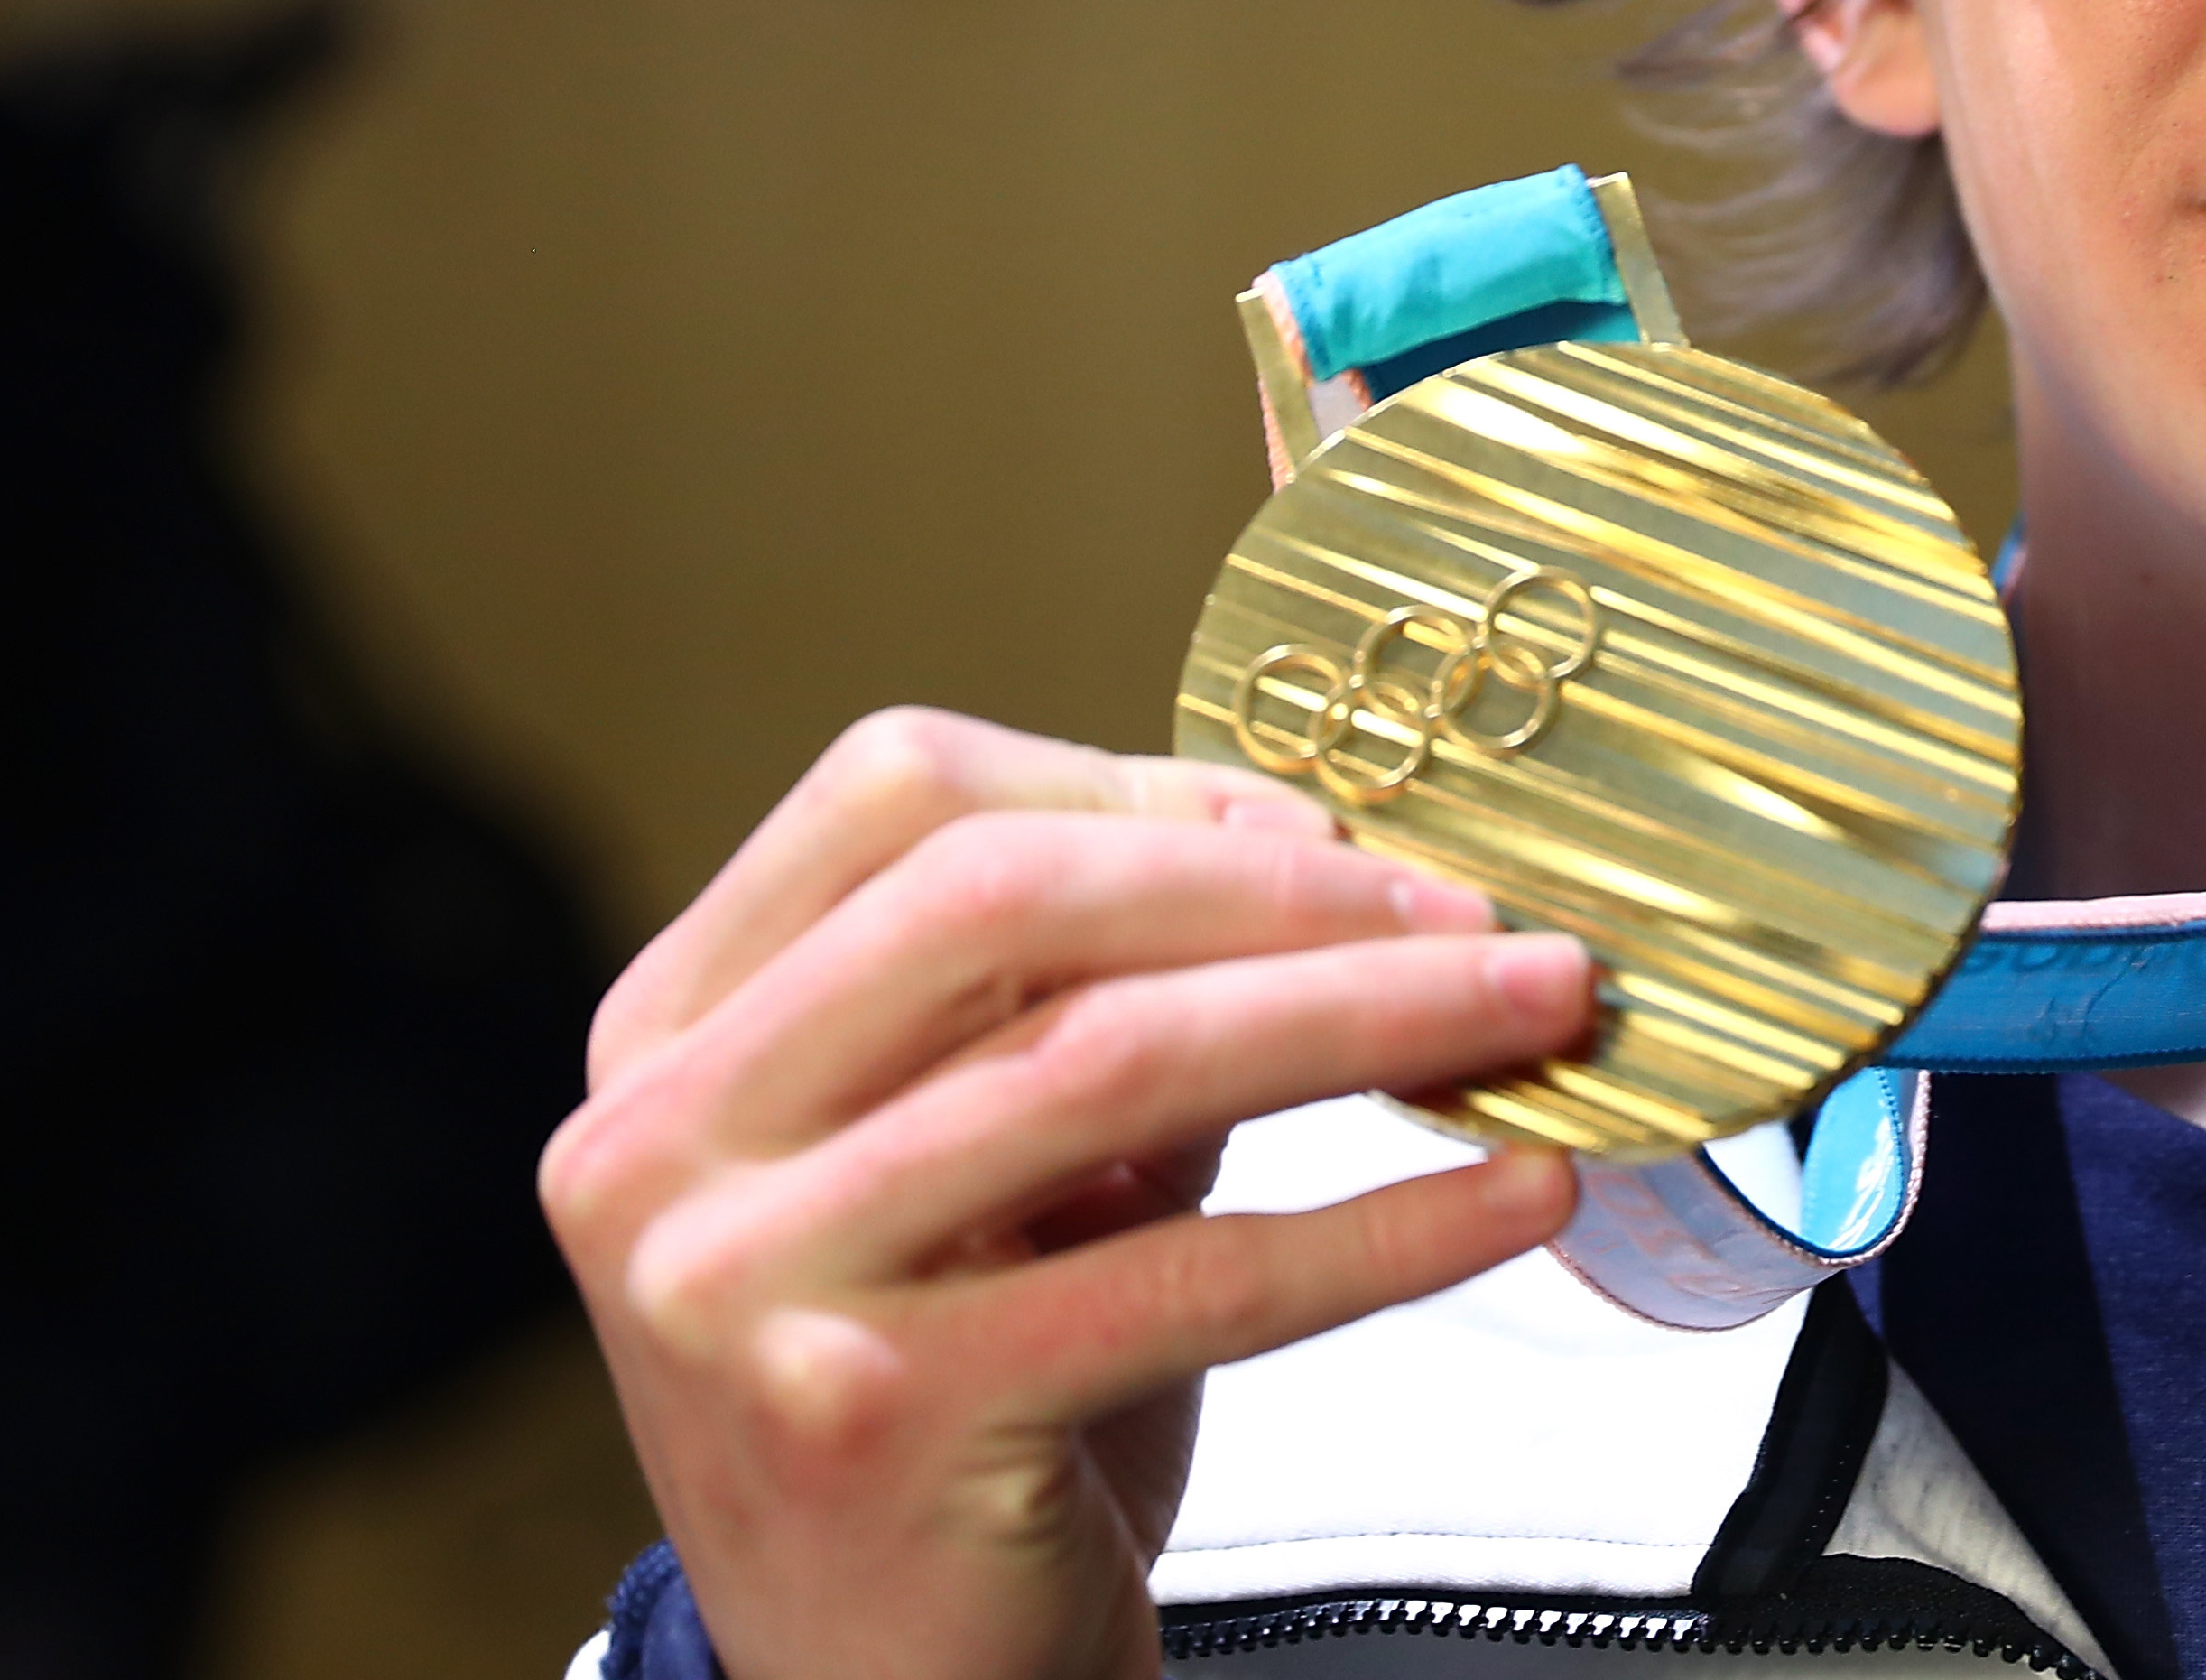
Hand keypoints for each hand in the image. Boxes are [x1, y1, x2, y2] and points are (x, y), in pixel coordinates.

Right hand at [541, 709, 1592, 1679]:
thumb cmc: (964, 1408)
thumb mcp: (991, 1171)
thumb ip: (1101, 1001)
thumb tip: (1341, 855)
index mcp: (672, 1038)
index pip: (902, 794)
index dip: (1135, 785)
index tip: (1327, 827)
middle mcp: (665, 1148)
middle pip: (1002, 896)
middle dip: (1274, 885)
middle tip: (1475, 914)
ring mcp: (746, 1287)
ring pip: (1112, 1059)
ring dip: (1370, 1019)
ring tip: (1540, 1011)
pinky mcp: (878, 1419)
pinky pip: (1192, 1275)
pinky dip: (1389, 1225)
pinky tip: (1522, 1195)